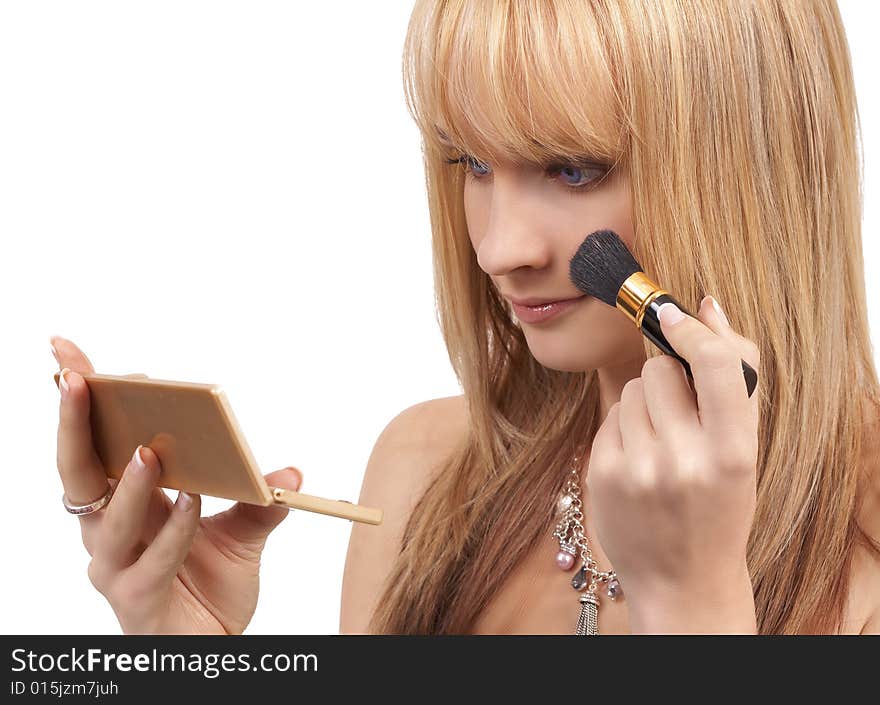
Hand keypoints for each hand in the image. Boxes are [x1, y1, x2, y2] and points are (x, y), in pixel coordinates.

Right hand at [52, 335, 302, 633]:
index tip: (71, 354)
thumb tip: (290, 473)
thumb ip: (261, 503)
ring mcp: (117, 566)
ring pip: (105, 519)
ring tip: (148, 449)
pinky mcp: (136, 599)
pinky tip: (193, 502)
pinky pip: (153, 559)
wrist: (215, 649)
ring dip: (128, 482)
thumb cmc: (213, 590)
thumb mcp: (243, 536)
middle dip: (74, 423)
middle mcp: (111, 530)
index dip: (81, 403)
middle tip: (78, 378)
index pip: (96, 444)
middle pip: (79, 471)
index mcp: (129, 503)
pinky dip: (174, 528)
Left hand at [586, 296, 759, 624]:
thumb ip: (735, 378)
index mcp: (732, 454)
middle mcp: (681, 461)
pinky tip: (638, 460)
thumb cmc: (720, 507)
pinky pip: (608, 416)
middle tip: (680, 414)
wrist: (682, 581)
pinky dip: (624, 427)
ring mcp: (635, 470)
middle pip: (658, 370)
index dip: (693, 331)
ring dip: (644, 403)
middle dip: (668, 378)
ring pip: (629, 390)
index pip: (715, 366)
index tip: (674, 314)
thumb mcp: (746, 451)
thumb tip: (706, 305)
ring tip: (660, 443)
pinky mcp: (600, 475)